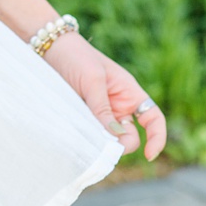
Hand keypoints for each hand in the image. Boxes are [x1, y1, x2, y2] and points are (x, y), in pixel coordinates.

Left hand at [43, 31, 166, 160]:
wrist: (48, 50)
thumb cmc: (77, 56)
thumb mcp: (93, 79)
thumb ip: (103, 109)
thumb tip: (117, 137)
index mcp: (129, 94)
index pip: (153, 119)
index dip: (156, 138)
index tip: (149, 155)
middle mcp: (117, 108)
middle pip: (129, 137)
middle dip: (120, 144)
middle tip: (101, 142)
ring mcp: (99, 116)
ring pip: (108, 141)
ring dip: (100, 144)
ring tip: (83, 132)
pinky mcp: (82, 121)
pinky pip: (89, 138)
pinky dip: (86, 142)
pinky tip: (76, 136)